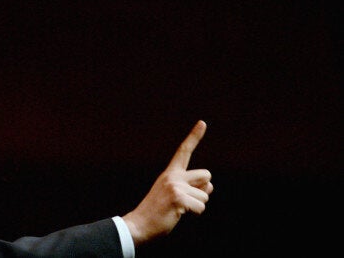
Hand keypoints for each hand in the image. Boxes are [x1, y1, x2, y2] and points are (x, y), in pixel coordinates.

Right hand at [121, 120, 212, 244]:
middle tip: (184, 201)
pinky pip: (200, 207)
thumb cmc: (157, 213)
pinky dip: (194, 214)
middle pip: (206, 176)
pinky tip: (178, 214)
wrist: (139, 225)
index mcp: (170, 173)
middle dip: (203, 190)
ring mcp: (175, 186)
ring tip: (177, 209)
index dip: (194, 137)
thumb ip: (191, 187)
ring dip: (197, 206)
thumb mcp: (173, 196)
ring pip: (205, 195)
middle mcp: (173, 176)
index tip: (203, 123)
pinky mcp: (178, 198)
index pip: (183, 151)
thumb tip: (210, 185)